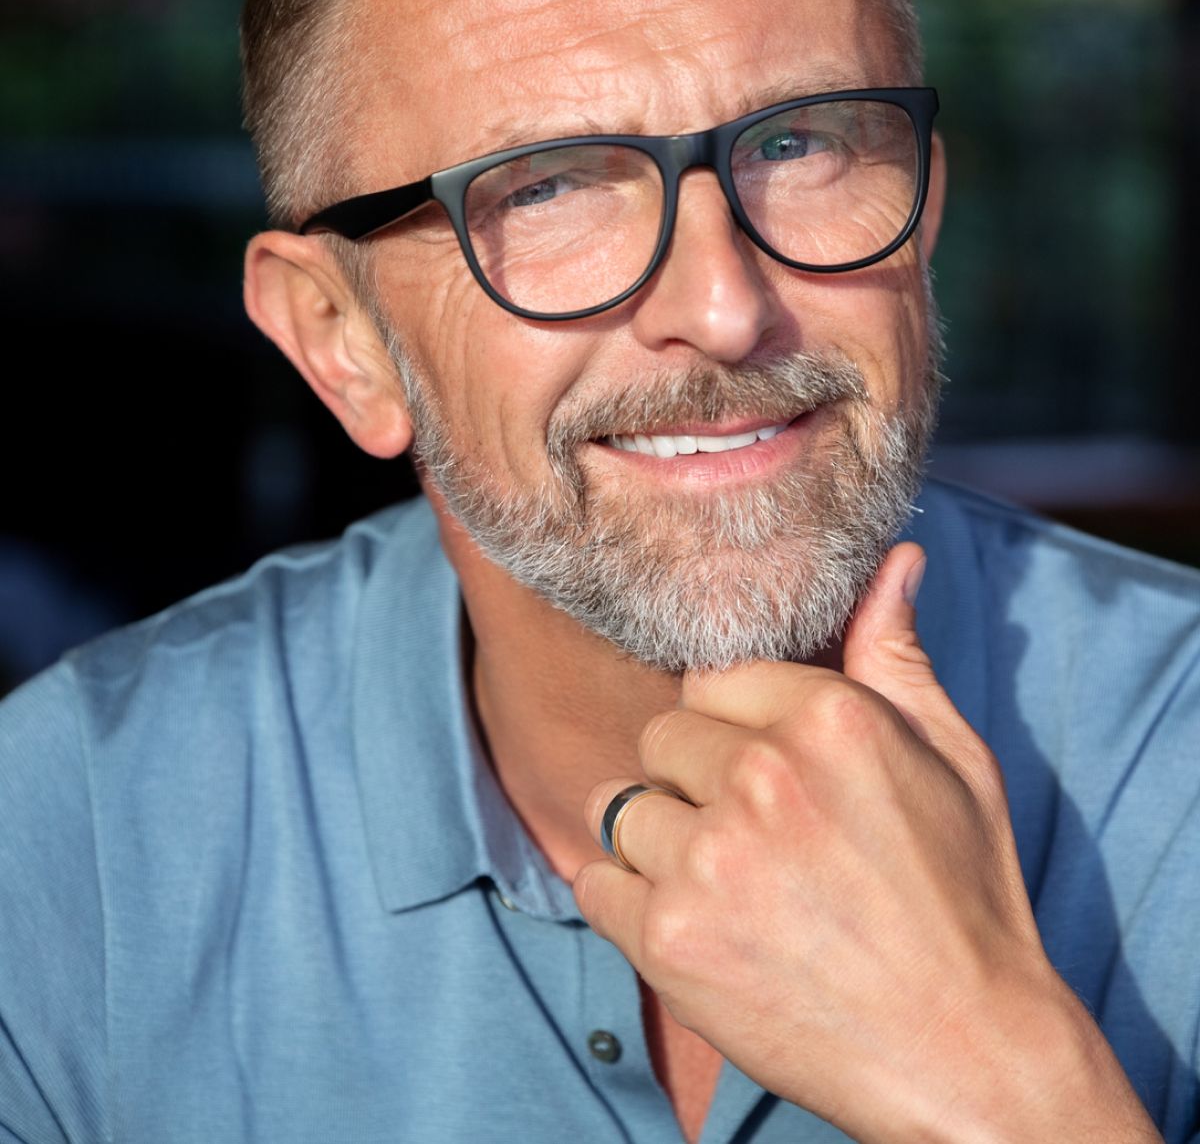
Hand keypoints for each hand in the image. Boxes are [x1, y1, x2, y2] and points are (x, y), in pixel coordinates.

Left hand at [574, 543, 1158, 1143]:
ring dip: (659, 841)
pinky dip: (629, 903)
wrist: (966, 1054)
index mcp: (827, 718)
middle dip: (694, 779)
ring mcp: (708, 859)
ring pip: (621, 807)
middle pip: (663, 737)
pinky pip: (595, 883)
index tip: (759, 768)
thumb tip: (892, 559)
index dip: (732, 725)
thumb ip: (896, 653)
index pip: (710, 677)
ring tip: (726, 884)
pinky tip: (696, 926)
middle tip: (752, 837)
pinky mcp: (669, 938)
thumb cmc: (964, 898)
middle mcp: (760, 776)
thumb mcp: (952, 759)